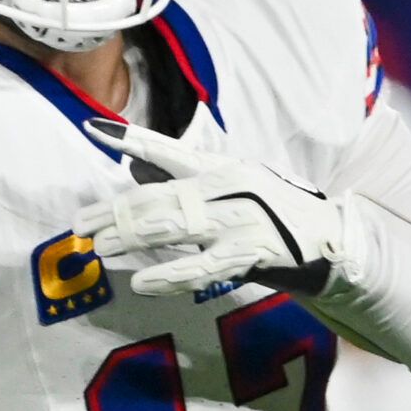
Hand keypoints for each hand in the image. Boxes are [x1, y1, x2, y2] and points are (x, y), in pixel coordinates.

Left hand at [71, 119, 349, 295]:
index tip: (92, 129)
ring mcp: (238, 219)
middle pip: (160, 196)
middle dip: (116, 210)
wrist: (328, 238)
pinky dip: (170, 276)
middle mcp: (227, 186)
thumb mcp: (228, 184)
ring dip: (133, 237)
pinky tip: (143, 282)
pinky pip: (202, 268)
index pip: (166, 149)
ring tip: (100, 245)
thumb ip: (181, 178)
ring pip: (175, 227)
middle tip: (81, 224)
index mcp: (219, 166)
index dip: (129, 138)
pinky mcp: (250, 252)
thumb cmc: (269, 210)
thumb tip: (132, 167)